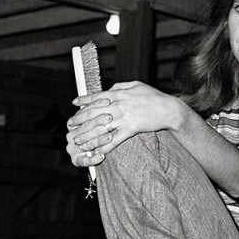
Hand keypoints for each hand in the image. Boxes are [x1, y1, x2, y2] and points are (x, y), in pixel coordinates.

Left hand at [65, 81, 182, 167]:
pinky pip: (114, 140)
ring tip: (79, 143)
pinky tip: (97, 152)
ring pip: (100, 128)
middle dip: (79, 120)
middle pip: (93, 113)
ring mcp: (123, 118)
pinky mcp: (130, 129)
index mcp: (118, 94)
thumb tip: (108, 90)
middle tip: (70, 126)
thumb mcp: (135, 85)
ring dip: (88, 137)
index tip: (74, 104)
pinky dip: (105, 147)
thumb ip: (120, 87)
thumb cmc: (153, 96)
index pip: (96, 97)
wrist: (168, 109)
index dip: (83, 101)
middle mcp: (118, 105)